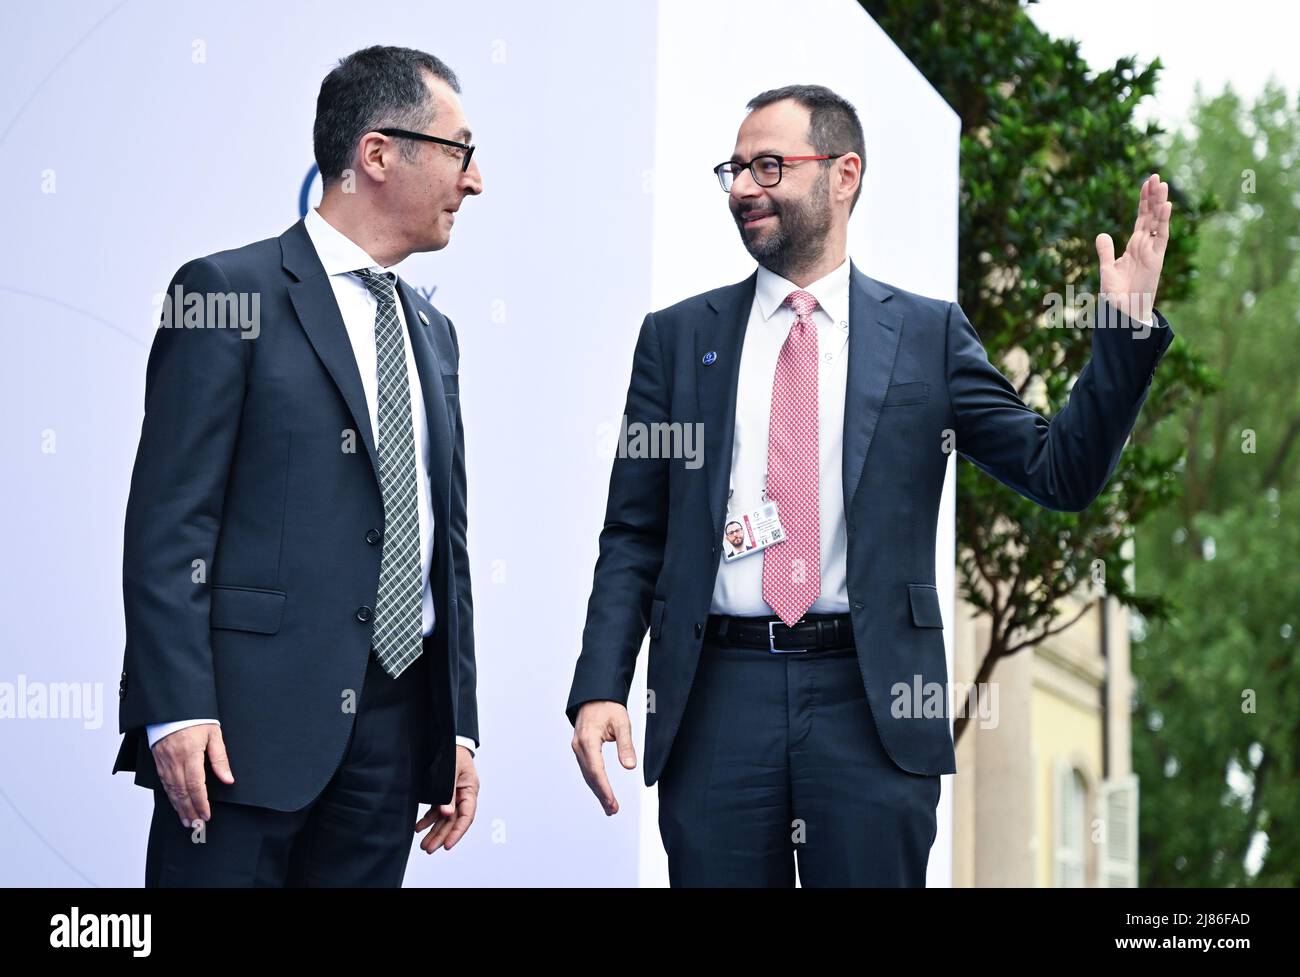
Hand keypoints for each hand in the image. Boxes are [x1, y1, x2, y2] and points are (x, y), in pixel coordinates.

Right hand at [151, 723, 234, 826]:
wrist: (171, 706)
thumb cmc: (193, 716)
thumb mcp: (213, 734)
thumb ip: (220, 758)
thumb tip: (227, 779)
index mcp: (190, 754)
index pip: (195, 786)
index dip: (201, 803)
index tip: (206, 815)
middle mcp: (174, 761)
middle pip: (181, 792)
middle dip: (190, 811)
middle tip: (197, 826)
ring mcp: (164, 762)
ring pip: (171, 790)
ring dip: (179, 807)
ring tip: (187, 820)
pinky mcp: (158, 761)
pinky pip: (164, 783)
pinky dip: (170, 796)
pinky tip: (175, 804)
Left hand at [415, 745, 478, 851]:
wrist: (446, 739)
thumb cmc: (452, 752)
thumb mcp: (450, 771)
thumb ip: (448, 793)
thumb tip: (446, 814)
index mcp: (470, 789)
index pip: (466, 816)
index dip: (457, 832)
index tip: (447, 845)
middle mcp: (463, 795)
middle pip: (453, 821)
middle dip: (442, 836)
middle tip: (429, 848)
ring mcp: (453, 795)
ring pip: (444, 819)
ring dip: (434, 832)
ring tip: (424, 844)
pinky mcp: (442, 794)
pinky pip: (436, 811)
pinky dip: (428, 820)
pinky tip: (419, 827)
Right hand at [571, 700, 636, 815]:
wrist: (594, 694)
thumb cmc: (608, 706)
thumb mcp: (622, 723)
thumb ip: (625, 745)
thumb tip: (630, 767)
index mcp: (588, 740)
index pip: (596, 770)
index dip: (604, 788)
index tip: (612, 802)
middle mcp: (579, 746)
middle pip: (590, 776)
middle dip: (601, 794)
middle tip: (613, 810)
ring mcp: (577, 747)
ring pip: (587, 774)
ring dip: (598, 790)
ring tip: (609, 806)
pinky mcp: (580, 748)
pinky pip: (586, 768)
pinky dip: (594, 781)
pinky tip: (602, 790)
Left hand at [1095, 172, 1171, 322]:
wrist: (1122, 312)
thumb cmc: (1116, 295)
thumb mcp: (1107, 269)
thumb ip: (1105, 251)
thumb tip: (1102, 234)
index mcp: (1133, 246)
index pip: (1141, 218)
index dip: (1143, 201)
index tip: (1145, 183)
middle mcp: (1144, 245)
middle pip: (1150, 215)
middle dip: (1152, 196)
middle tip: (1155, 176)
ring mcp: (1152, 251)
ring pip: (1158, 222)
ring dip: (1160, 203)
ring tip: (1162, 184)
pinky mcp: (1156, 259)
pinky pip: (1161, 237)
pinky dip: (1164, 221)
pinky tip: (1165, 206)